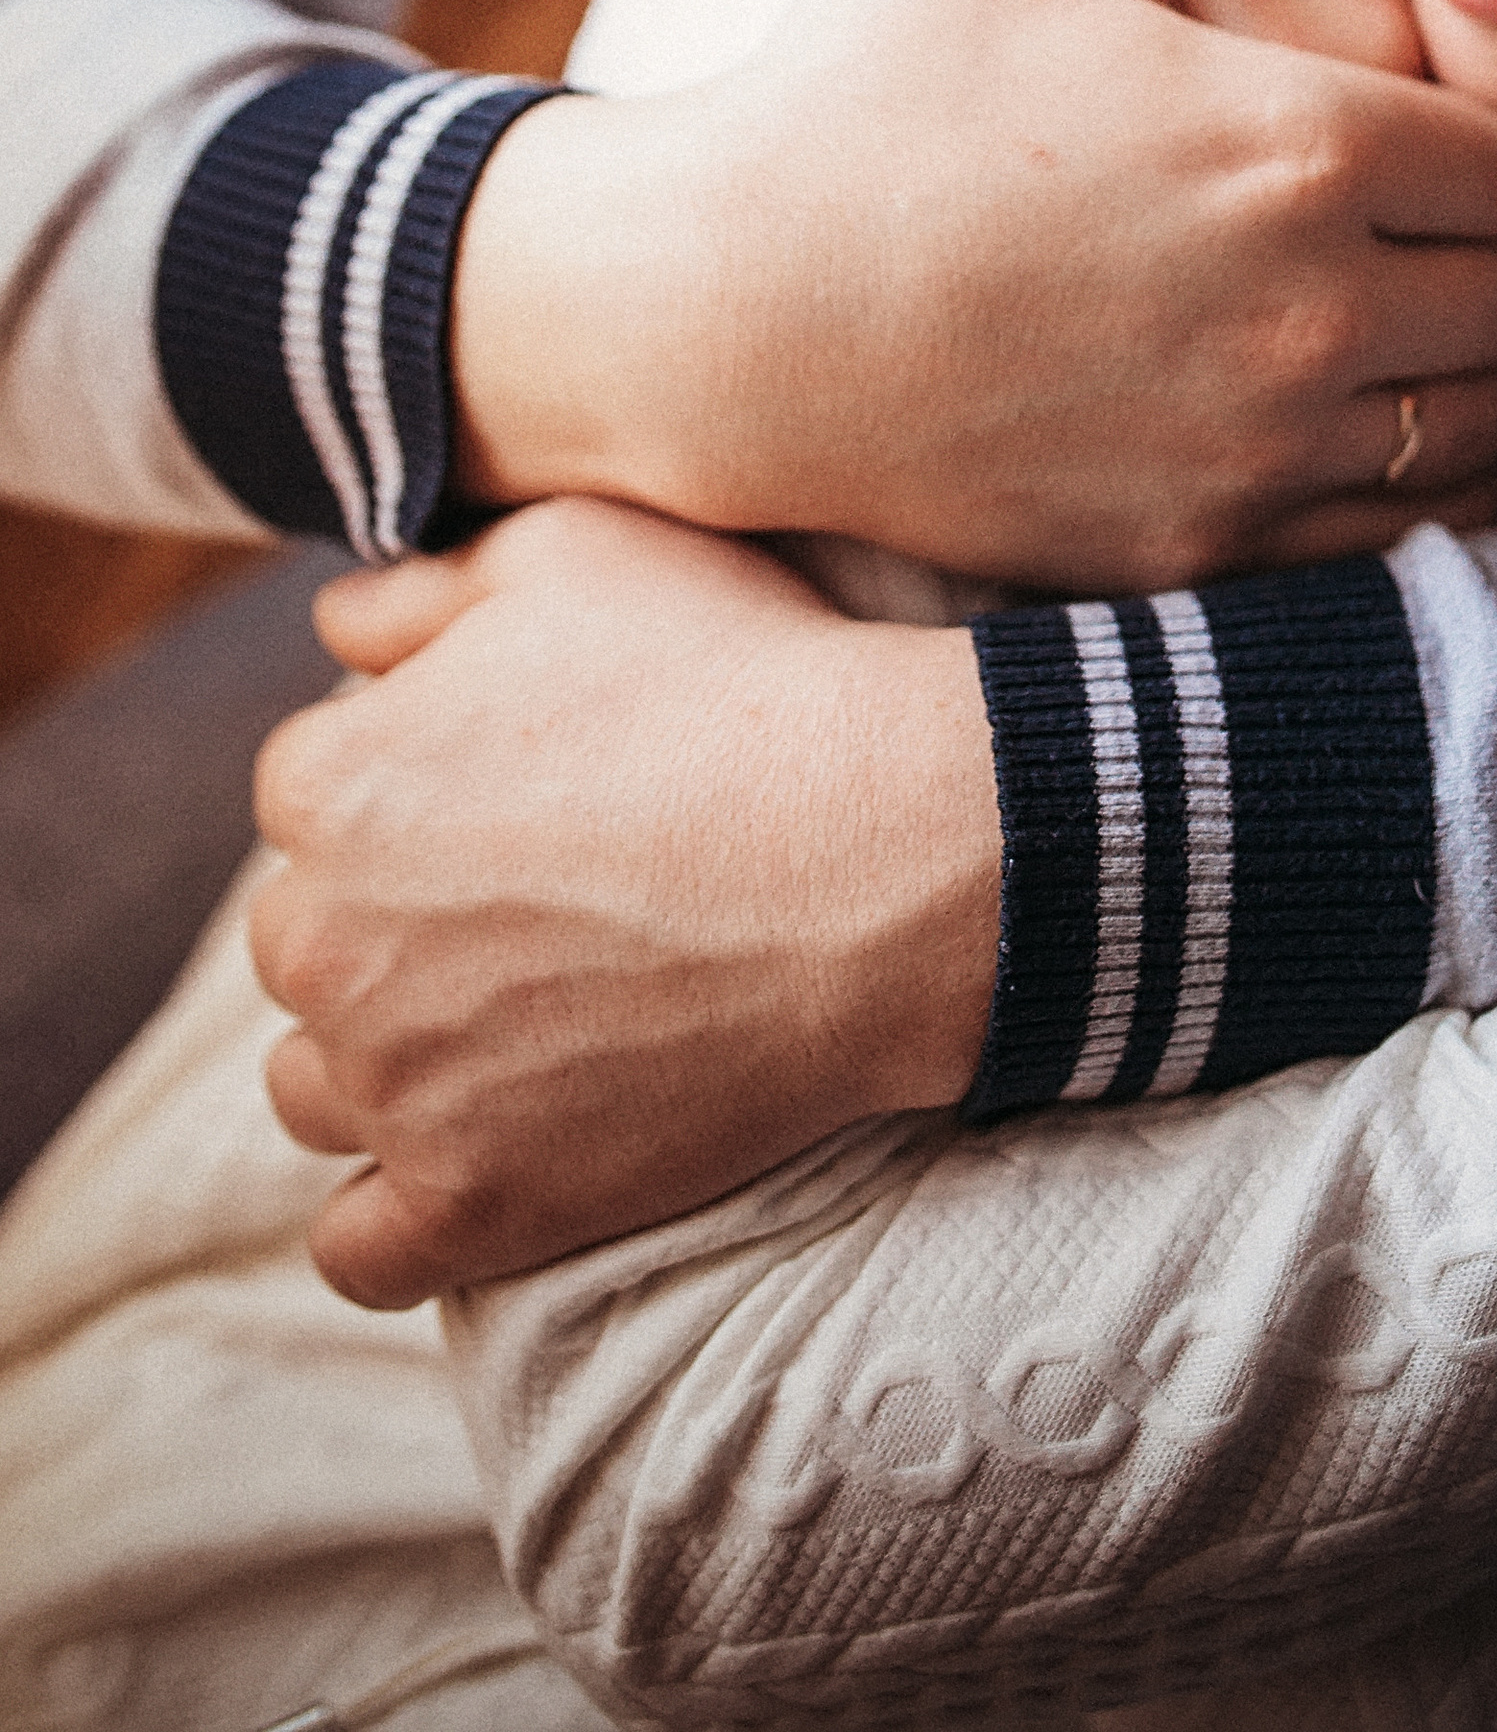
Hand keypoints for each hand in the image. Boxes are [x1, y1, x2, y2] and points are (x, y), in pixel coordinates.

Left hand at [253, 500, 993, 1304]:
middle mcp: (324, 939)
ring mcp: (394, 1086)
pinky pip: (360, 1248)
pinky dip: (402, 1212)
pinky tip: (480, 1155)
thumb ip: (416, 586)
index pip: (311, 792)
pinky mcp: (471, 1204)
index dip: (416, 780)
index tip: (518, 793)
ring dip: (388, 1058)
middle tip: (539, 900)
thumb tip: (337, 632)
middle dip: (394, 919)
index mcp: (329, 782)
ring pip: (316, 1087)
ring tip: (524, 1017)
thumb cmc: (740, 678)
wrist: (885, 849)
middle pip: (309, 939)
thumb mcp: (572, 549)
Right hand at [453, 0, 1496, 582]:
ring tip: (1396, 329)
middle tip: (1432, 233)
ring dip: (1454, 380)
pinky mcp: (1192, 551)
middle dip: (1489, 262)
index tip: (1434, 138)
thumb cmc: (860, 93)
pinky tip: (1328, 434)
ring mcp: (1254, 448)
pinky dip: (1387, 499)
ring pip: (1468, 435)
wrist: (717, 310)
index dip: (1487, 147)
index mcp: (1297, 139)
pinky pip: (1381, 551)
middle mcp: (1309, 308)